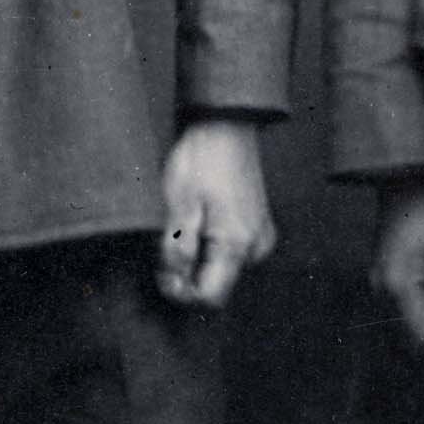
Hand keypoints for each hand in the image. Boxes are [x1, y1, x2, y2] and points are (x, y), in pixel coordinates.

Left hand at [155, 121, 276, 309]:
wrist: (225, 126)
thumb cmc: (201, 161)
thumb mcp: (178, 206)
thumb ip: (176, 251)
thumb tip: (175, 283)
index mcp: (238, 244)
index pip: (210, 298)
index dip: (182, 293)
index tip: (162, 273)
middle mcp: (256, 247)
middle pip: (216, 284)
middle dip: (188, 274)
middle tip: (167, 244)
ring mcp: (261, 237)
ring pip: (222, 269)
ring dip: (198, 259)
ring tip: (183, 226)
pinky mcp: (258, 227)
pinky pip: (231, 252)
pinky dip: (211, 247)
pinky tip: (199, 221)